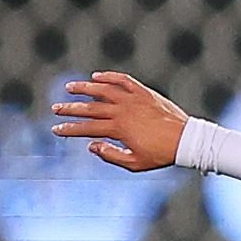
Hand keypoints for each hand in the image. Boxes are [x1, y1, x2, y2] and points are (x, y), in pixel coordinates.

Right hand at [51, 72, 192, 170]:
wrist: (185, 139)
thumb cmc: (160, 154)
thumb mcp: (134, 163)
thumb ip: (110, 155)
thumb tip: (91, 145)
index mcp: (119, 129)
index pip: (88, 128)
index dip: (70, 128)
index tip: (56, 128)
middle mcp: (123, 111)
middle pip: (91, 108)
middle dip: (71, 109)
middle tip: (55, 108)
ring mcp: (134, 99)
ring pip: (103, 90)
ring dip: (85, 88)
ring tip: (70, 88)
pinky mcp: (144, 92)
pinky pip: (123, 80)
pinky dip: (109, 77)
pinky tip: (97, 76)